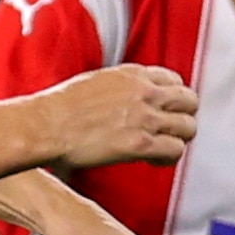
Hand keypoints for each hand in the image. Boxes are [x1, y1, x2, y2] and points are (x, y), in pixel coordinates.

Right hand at [35, 65, 197, 171]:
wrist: (45, 125)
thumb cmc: (60, 108)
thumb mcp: (96, 82)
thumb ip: (120, 88)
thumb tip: (126, 101)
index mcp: (133, 74)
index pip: (174, 81)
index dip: (173, 100)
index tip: (164, 112)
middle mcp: (144, 92)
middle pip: (189, 101)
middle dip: (183, 117)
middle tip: (170, 131)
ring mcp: (145, 117)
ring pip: (188, 127)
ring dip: (179, 139)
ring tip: (162, 149)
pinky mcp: (140, 143)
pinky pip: (175, 150)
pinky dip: (169, 157)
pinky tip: (153, 161)